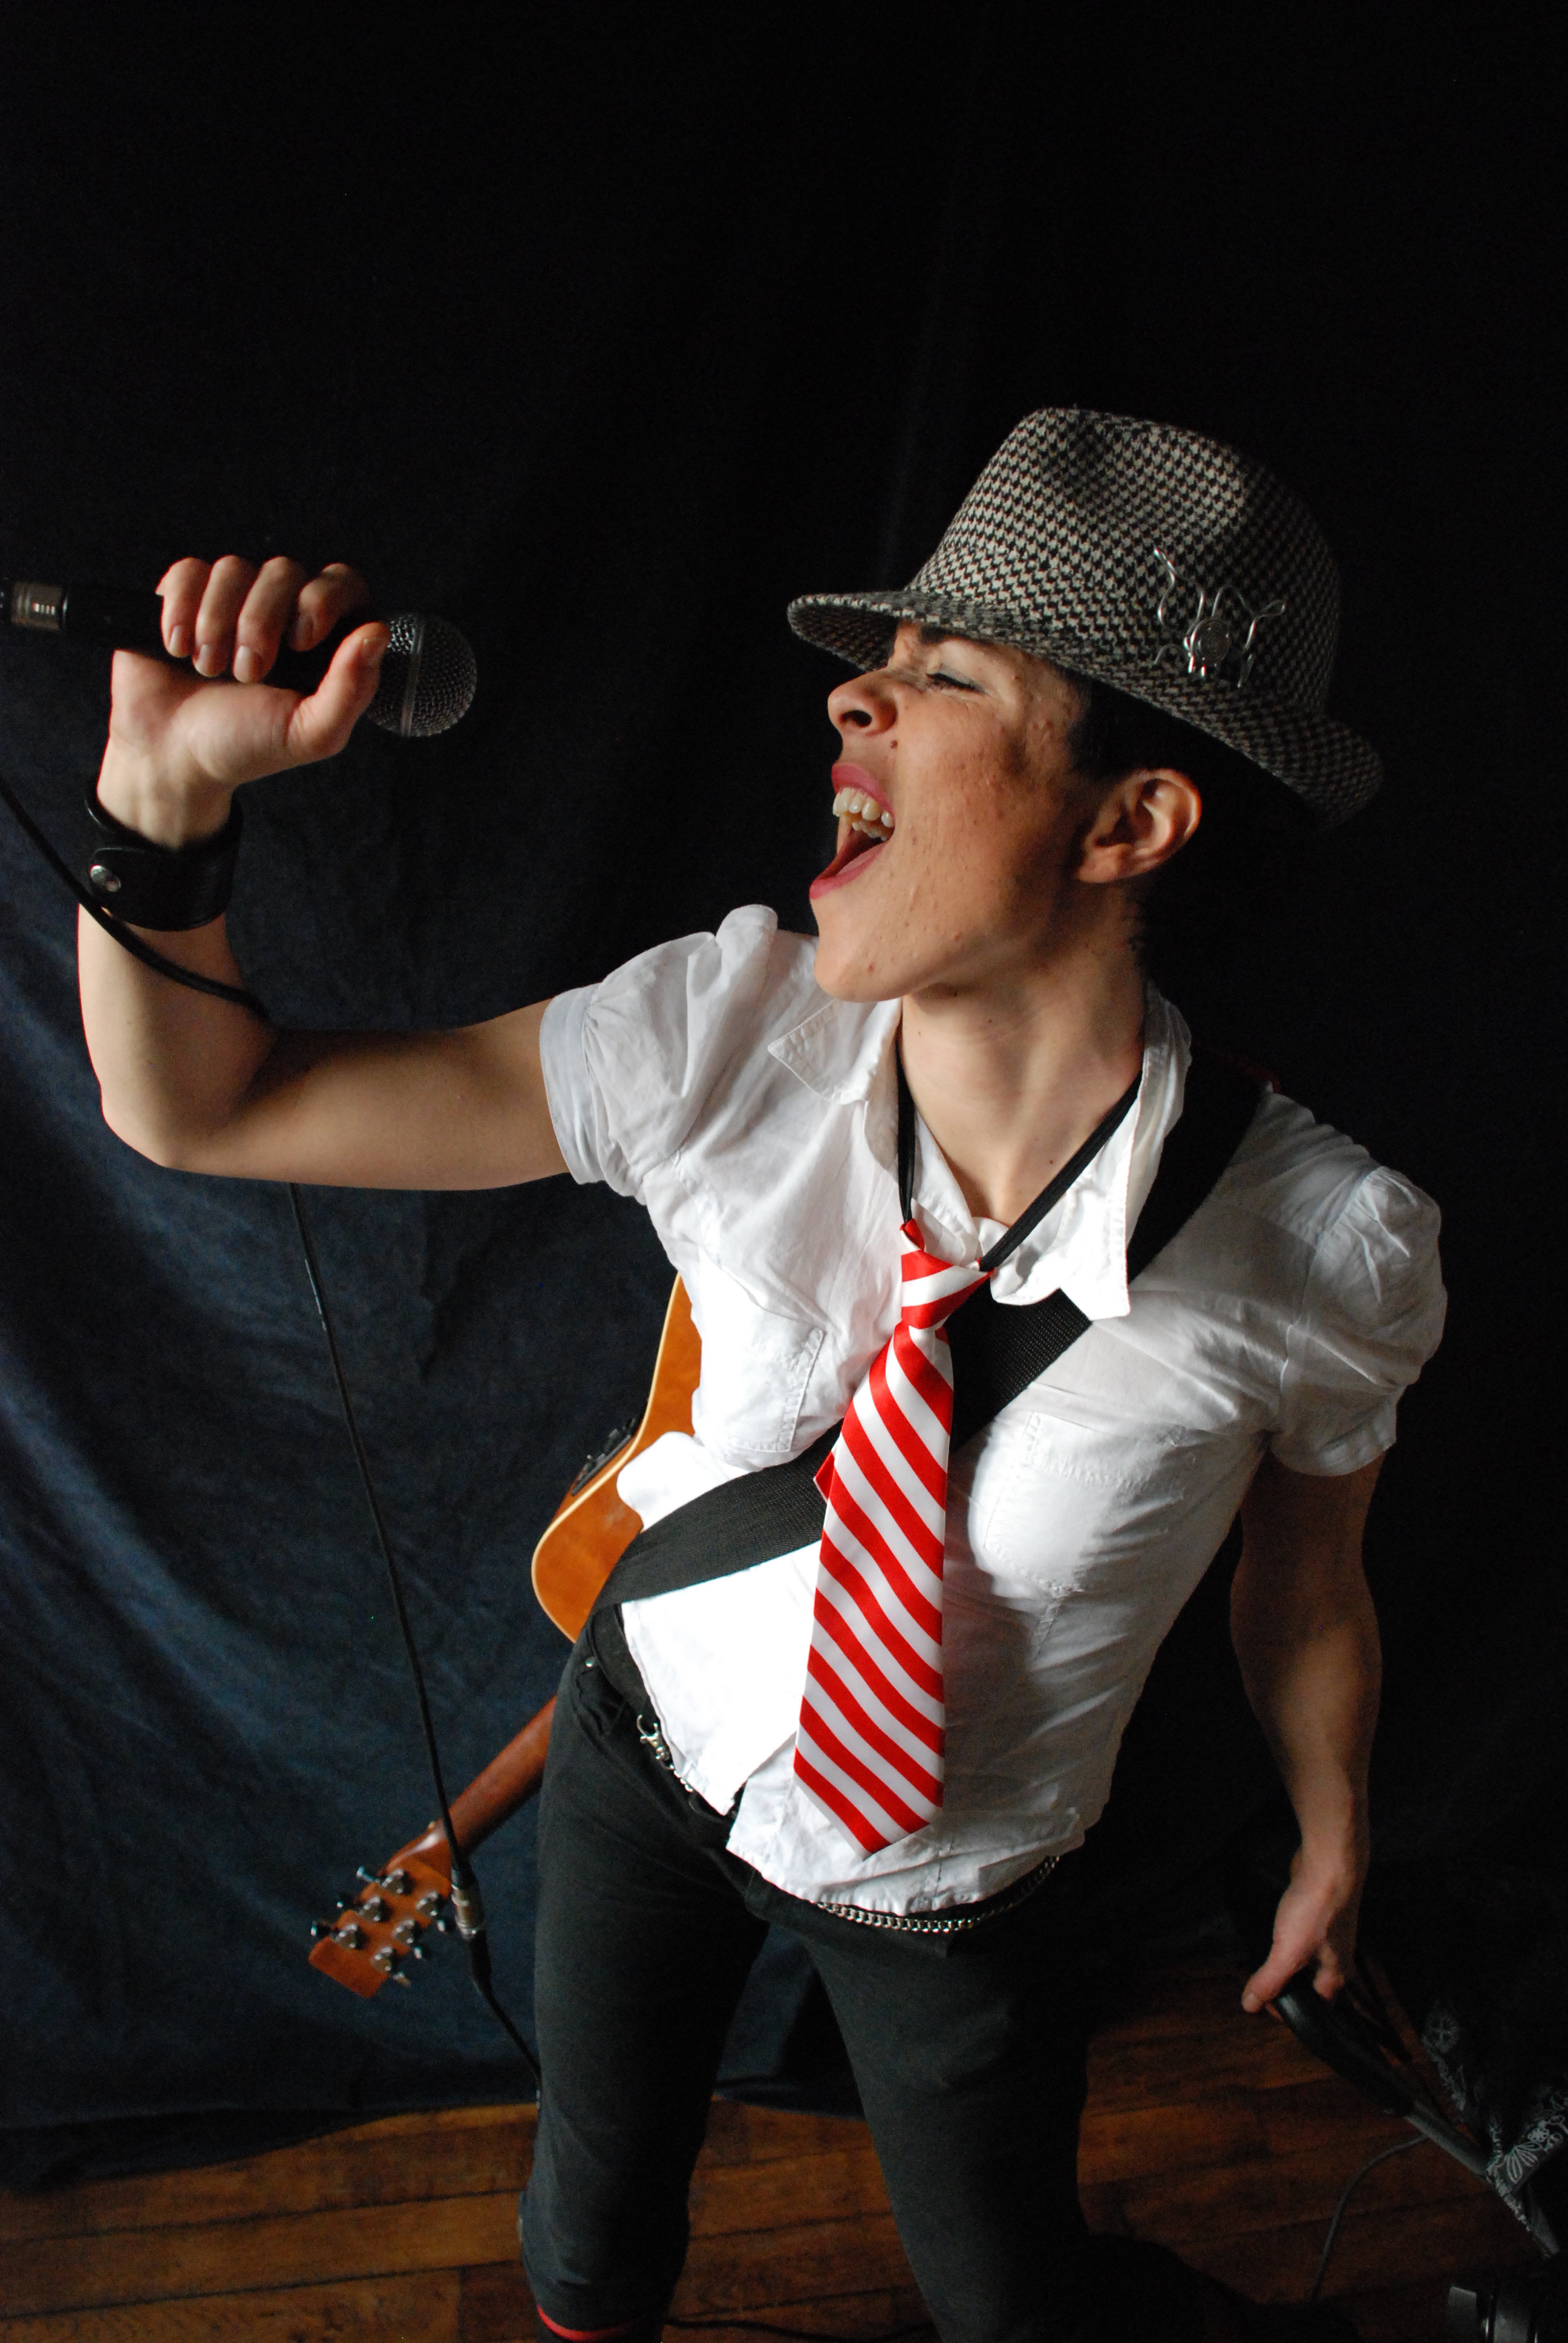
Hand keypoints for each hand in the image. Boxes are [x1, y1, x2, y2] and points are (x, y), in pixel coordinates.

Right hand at [97, 557, 387, 846]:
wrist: (173, 755)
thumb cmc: (246, 745)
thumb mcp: (308, 733)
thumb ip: (350, 690)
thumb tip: (376, 632)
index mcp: (321, 640)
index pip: (342, 584)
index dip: (324, 599)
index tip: (301, 641)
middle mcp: (280, 611)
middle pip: (284, 571)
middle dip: (260, 622)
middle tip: (248, 673)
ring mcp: (232, 598)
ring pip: (233, 568)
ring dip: (217, 625)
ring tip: (210, 671)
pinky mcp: (184, 594)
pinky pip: (189, 572)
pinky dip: (181, 610)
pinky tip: (178, 649)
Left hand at [1240, 1833, 1365, 2011]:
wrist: (1330, 1864)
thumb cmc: (1316, 1910)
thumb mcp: (1288, 1953)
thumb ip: (1269, 1981)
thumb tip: (1250, 2005)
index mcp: (1335, 1977)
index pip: (1314, 2011)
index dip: (1286, 2010)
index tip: (1260, 2001)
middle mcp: (1335, 1961)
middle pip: (1307, 1985)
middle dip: (1282, 1985)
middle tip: (1255, 1979)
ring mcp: (1329, 1938)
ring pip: (1303, 1961)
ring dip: (1282, 1962)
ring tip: (1259, 1959)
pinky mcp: (1319, 1917)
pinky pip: (1300, 1938)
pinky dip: (1285, 1941)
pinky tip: (1271, 1933)